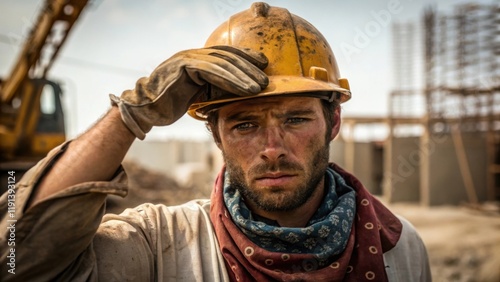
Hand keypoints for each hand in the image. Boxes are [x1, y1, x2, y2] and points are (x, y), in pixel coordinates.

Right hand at [110, 45, 268, 139]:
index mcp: (197, 59)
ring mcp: (188, 58)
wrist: (146, 109)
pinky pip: (212, 70)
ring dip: (243, 75)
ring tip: (259, 86)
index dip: (246, 57)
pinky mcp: (184, 65)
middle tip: (266, 79)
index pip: (226, 54)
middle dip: (249, 67)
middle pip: (228, 56)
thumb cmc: (171, 104)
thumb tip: (237, 91)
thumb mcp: (198, 93)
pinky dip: (230, 79)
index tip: (263, 65)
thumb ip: (213, 87)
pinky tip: (244, 87)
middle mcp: (194, 54)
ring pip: (222, 63)